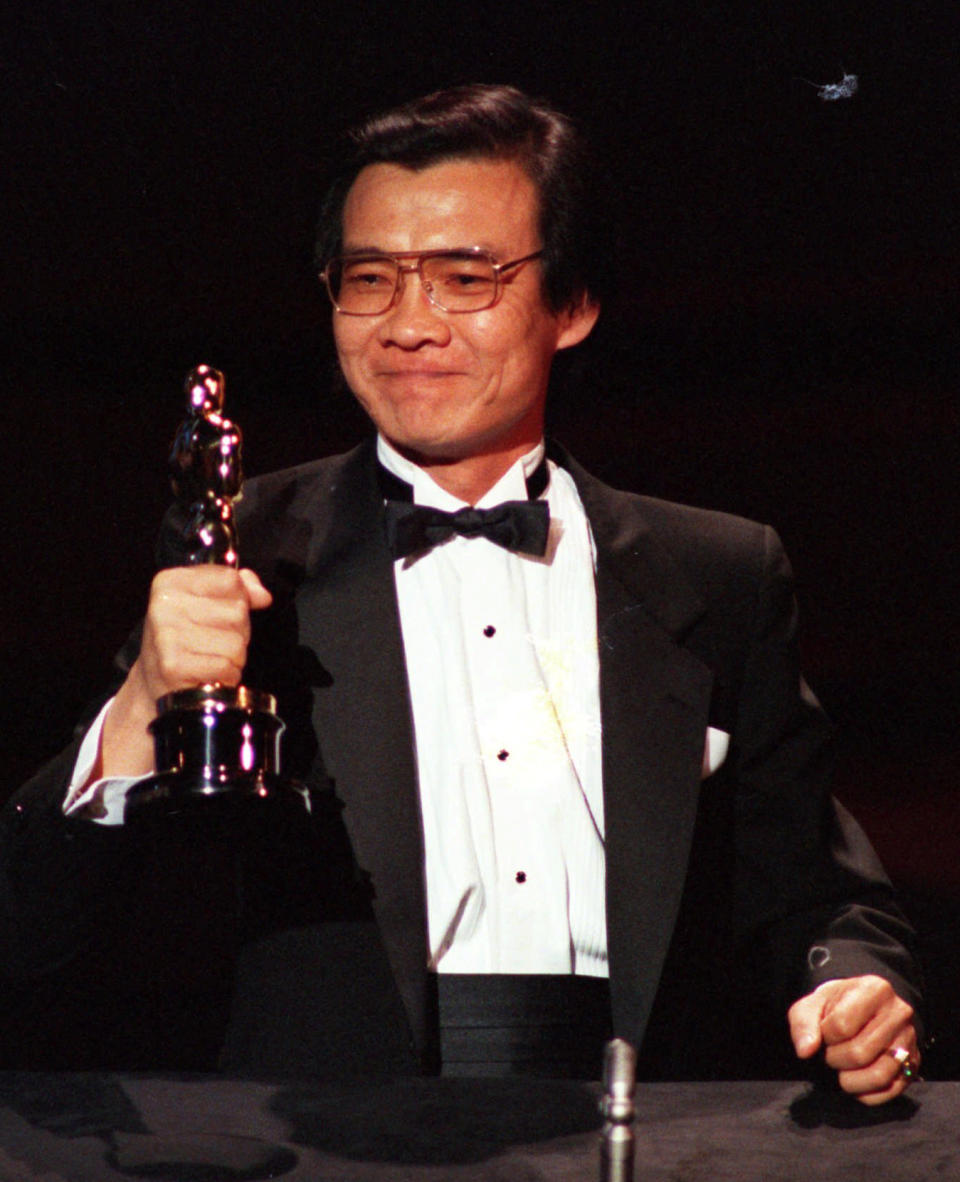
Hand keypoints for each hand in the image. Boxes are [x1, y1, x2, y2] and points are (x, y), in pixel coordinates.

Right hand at [98, 566, 271, 777]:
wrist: (155, 682)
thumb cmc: (186, 638)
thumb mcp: (205, 603)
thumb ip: (239, 588)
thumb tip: (262, 595)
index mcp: (171, 582)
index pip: (230, 579)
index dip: (238, 598)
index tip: (220, 612)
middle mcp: (165, 605)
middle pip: (238, 612)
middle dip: (237, 631)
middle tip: (213, 641)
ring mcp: (167, 636)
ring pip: (236, 642)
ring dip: (232, 656)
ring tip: (209, 657)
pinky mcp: (174, 665)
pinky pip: (227, 666)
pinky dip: (226, 674)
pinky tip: (207, 673)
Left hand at [788, 975, 918, 1104]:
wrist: (863, 1007)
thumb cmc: (836, 1005)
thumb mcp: (813, 1004)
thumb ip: (803, 1024)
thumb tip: (805, 1051)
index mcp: (874, 989)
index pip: (842, 1026)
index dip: (825, 1036)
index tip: (824, 1032)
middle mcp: (899, 1013)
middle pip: (859, 1053)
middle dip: (835, 1059)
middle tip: (830, 1053)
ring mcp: (910, 1040)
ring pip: (879, 1075)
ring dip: (849, 1080)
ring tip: (841, 1068)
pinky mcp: (914, 1064)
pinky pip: (890, 1091)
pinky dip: (866, 1094)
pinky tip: (855, 1080)